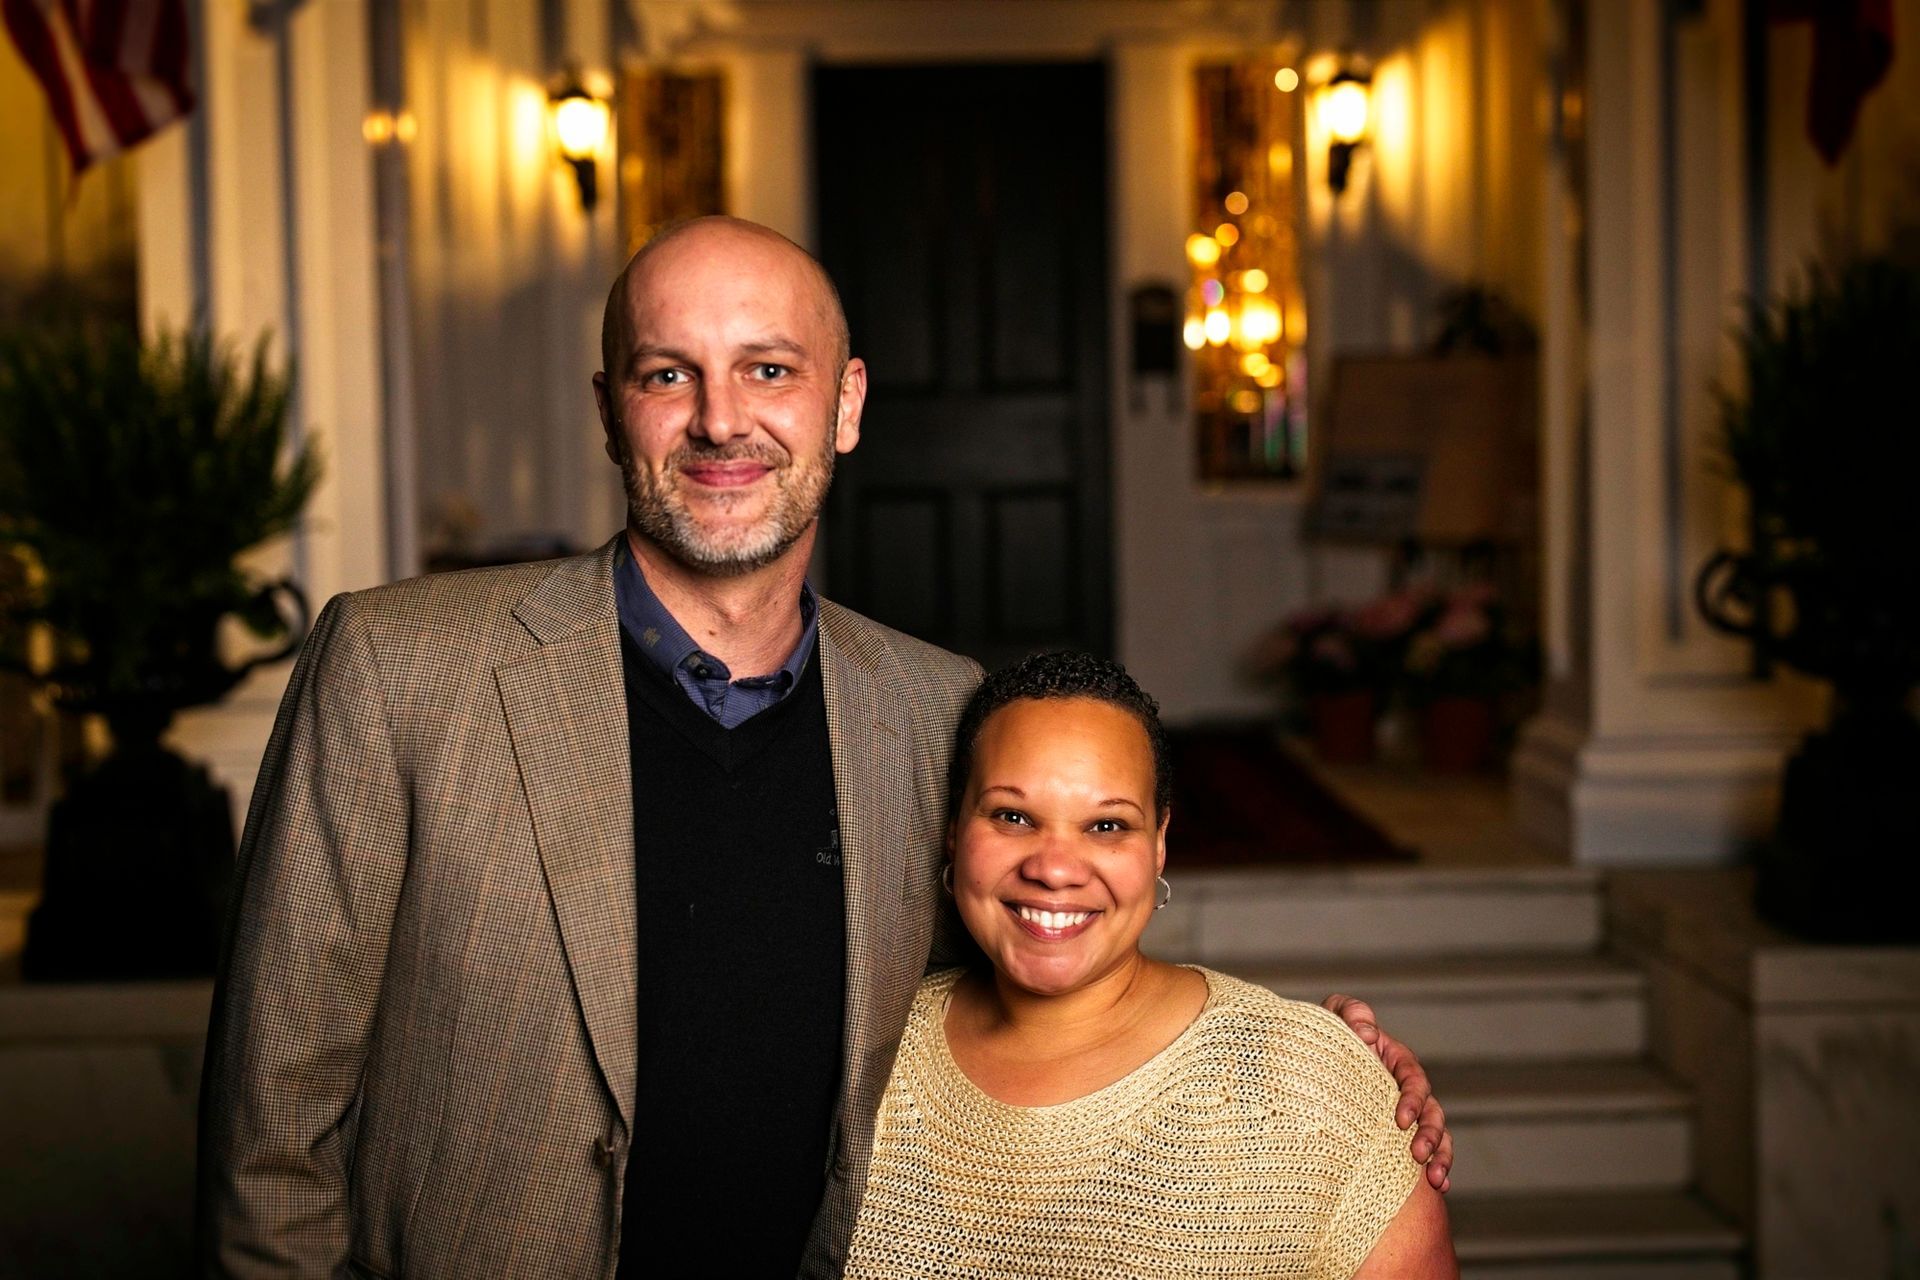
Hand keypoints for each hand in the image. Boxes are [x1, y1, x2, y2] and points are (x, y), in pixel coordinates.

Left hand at [1324, 994, 1452, 1192]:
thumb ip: (1350, 1014)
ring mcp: (1407, 1116)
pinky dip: (1439, 1168)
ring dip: (1441, 1156)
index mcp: (1396, 1061)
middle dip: (1431, 1135)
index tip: (1400, 1120)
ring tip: (1436, 1179)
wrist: (1308, 1063)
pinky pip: (1429, 1153)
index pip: (1414, 1080)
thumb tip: (1367, 1032)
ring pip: (1438, 1135)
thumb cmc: (1325, 1037)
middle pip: (1432, 1112)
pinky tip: (1439, 1188)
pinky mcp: (1399, 1137)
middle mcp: (1406, 1090)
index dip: (1412, 1100)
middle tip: (1418, 1155)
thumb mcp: (1333, 1018)